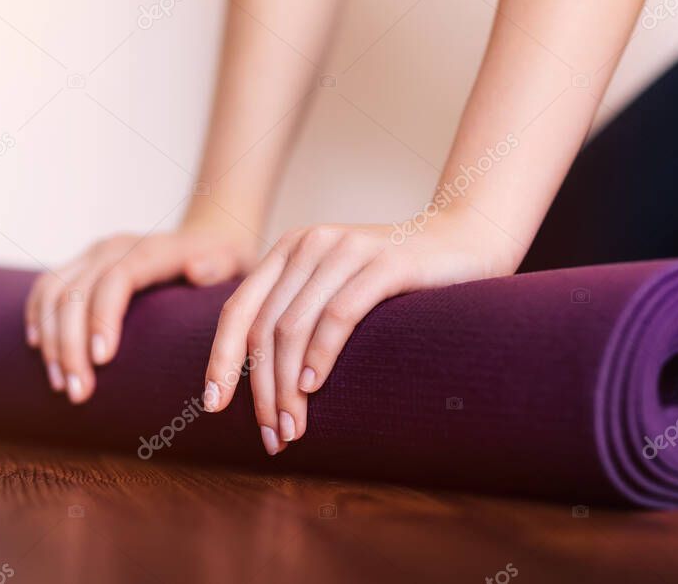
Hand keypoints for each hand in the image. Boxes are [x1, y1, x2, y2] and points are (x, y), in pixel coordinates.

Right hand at [25, 227, 256, 403]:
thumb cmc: (227, 260)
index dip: (103, 317)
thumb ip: (220, 266)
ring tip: (61, 384)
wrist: (210, 235)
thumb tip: (198, 269)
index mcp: (152, 250)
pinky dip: (38, 317)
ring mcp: (94, 254)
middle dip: (70, 346)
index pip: (117, 279)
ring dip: (51, 340)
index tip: (101, 359)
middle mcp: (115, 247)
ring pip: (53, 291)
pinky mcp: (82, 263)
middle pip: (76, 292)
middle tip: (79, 393)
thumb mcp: (236, 262)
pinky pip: (46, 286)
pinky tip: (39, 348)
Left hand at [199, 213, 514, 454]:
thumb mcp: (337, 288)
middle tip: (273, 437)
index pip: (238, 309)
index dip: (221, 359)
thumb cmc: (399, 278)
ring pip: (294, 327)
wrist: (464, 241)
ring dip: (287, 387)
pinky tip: (314, 387)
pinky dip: (321, 354)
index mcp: (290, 250)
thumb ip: (301, 311)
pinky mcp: (384, 262)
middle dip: (261, 390)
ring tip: (294, 428)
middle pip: (264, 327)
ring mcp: (346, 249)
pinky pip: (339, 314)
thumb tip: (262, 380)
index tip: (213, 406)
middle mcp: (310, 243)